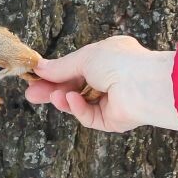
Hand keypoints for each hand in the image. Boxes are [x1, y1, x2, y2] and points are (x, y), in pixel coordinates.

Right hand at [25, 36, 177, 131]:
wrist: (145, 86)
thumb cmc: (119, 63)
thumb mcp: (84, 58)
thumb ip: (61, 67)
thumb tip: (40, 68)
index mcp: (107, 58)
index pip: (76, 68)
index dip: (55, 73)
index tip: (35, 77)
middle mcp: (110, 79)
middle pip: (75, 87)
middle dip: (53, 90)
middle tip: (32, 94)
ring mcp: (112, 101)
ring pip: (79, 103)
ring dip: (65, 99)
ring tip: (52, 96)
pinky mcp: (112, 120)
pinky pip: (89, 116)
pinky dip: (79, 109)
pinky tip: (72, 100)